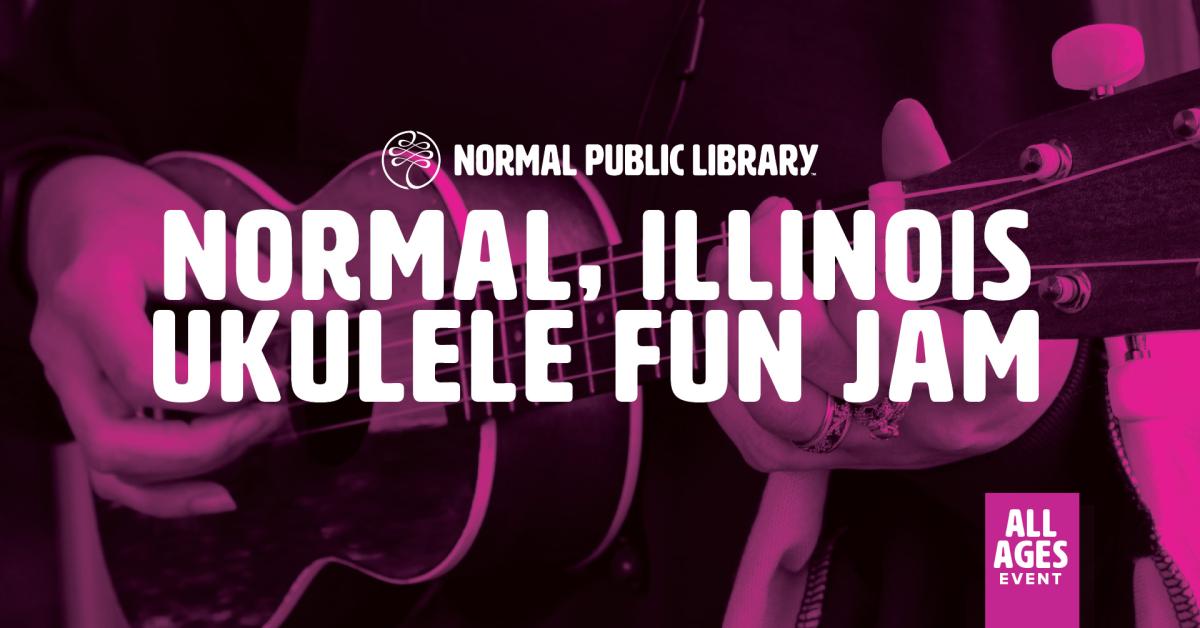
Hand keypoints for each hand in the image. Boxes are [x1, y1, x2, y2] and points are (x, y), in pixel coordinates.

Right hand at [26, 156, 336, 516]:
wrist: (81, 215)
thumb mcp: (201, 236)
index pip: (147, 375)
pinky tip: (219, 494)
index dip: (220, 390)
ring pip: (110, 467)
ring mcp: (67, 386)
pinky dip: (163, 494)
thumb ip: (265, 281)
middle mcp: (66, 353)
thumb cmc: (138, 223)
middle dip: (209, 442)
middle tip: (273, 410)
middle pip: (118, 440)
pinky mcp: (84, 405)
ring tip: (257, 432)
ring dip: (191, 471)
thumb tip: (335, 308)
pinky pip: (110, 472)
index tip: (276, 376)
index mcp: (90, 300)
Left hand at [706, 100, 1077, 471]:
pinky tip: (722, 313)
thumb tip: (902, 119)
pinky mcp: (825, 461)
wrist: (1009, 410)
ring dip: (735, 316)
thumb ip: (944, 189)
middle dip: (775, 271)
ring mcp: (867, 447)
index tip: (875, 197)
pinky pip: (755, 437)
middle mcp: (919, 421)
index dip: (875, 256)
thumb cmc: (1005, 321)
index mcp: (985, 376)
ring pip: (775, 398)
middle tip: (772, 214)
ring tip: (731, 256)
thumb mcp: (999, 258)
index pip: (905, 328)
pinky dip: (722, 375)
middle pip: (822, 354)